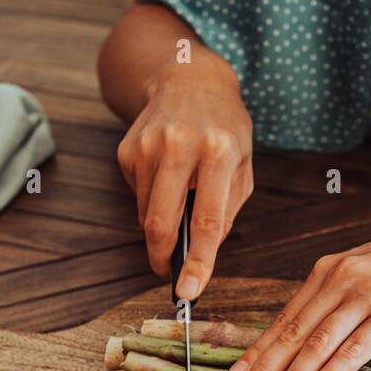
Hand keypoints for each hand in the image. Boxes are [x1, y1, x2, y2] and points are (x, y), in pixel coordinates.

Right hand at [116, 58, 252, 299]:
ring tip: (179, 202)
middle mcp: (179, 145)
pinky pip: (137, 196)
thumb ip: (226, 210)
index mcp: (218, 152)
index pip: (206, 220)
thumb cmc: (224, 130)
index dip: (197, 261)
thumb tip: (200, 253)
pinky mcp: (128, 149)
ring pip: (146, 214)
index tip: (188, 291)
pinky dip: (151, 200)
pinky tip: (166, 177)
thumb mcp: (243, 166)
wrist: (188, 79)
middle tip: (169, 274)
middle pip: (161, 222)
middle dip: (162, 258)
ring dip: (161, 225)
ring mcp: (148, 145)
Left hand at [228, 214, 370, 370]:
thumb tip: (312, 336)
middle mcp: (340, 280)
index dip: (259, 350)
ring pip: (315, 346)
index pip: (284, 317)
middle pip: (291, 333)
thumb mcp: (368, 274)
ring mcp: (365, 297)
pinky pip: (350, 353)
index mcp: (328, 270)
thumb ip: (339, 299)